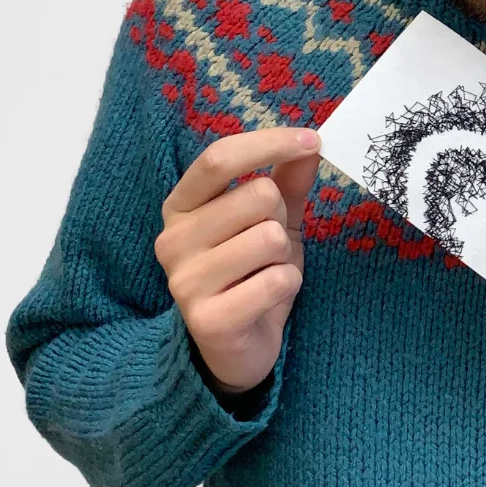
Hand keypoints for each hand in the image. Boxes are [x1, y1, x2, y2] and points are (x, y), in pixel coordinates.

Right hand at [155, 127, 320, 394]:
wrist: (237, 347)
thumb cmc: (252, 271)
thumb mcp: (272, 218)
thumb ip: (287, 180)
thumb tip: (311, 142)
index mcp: (181, 206)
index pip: (219, 158)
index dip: (269, 143)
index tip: (313, 139)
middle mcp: (173, 239)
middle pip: (256, 195)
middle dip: (280, 217)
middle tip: (270, 245)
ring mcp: (184, 281)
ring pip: (270, 237)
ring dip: (283, 256)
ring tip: (265, 273)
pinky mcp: (207, 320)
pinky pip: (276, 281)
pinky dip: (286, 285)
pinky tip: (266, 299)